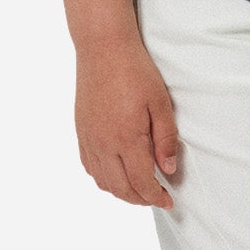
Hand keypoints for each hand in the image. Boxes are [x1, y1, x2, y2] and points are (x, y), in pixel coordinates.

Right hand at [74, 38, 179, 207]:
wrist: (102, 48)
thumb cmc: (135, 71)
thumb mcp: (161, 103)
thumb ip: (166, 139)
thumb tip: (168, 169)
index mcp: (126, 138)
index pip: (141, 182)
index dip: (156, 197)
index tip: (168, 201)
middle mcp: (103, 144)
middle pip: (120, 188)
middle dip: (140, 200)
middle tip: (157, 197)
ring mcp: (89, 139)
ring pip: (102, 181)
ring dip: (121, 192)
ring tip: (139, 189)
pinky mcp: (81, 131)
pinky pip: (89, 166)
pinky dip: (103, 178)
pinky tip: (116, 173)